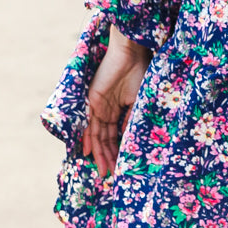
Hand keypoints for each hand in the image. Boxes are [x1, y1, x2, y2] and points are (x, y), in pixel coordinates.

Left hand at [82, 26, 151, 179]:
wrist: (132, 52)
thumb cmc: (140, 72)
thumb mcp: (138, 102)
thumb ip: (131, 120)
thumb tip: (128, 140)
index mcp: (117, 109)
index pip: (113, 135)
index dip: (115, 151)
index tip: (119, 168)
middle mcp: (105, 110)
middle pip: (103, 138)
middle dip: (106, 157)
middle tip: (108, 175)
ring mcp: (98, 106)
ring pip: (96, 135)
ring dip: (98, 153)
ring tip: (102, 170)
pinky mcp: (92, 100)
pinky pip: (88, 123)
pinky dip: (87, 138)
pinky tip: (89, 152)